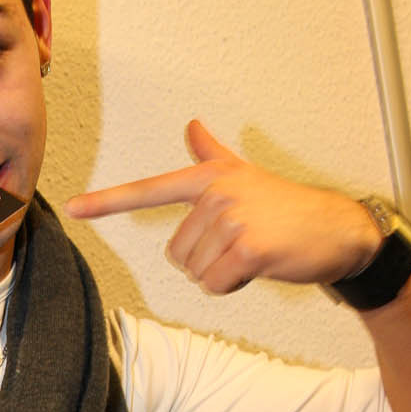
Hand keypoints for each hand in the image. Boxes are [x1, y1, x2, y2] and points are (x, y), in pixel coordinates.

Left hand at [64, 120, 380, 292]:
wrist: (339, 230)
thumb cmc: (288, 209)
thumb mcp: (246, 175)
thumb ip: (212, 154)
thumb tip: (192, 125)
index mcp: (210, 177)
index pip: (149, 189)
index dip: (107, 202)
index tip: (71, 209)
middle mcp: (216, 193)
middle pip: (177, 253)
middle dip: (208, 260)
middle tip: (245, 242)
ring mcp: (232, 218)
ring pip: (195, 272)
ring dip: (223, 273)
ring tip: (254, 251)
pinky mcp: (247, 247)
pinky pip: (214, 284)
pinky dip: (233, 286)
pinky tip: (259, 267)